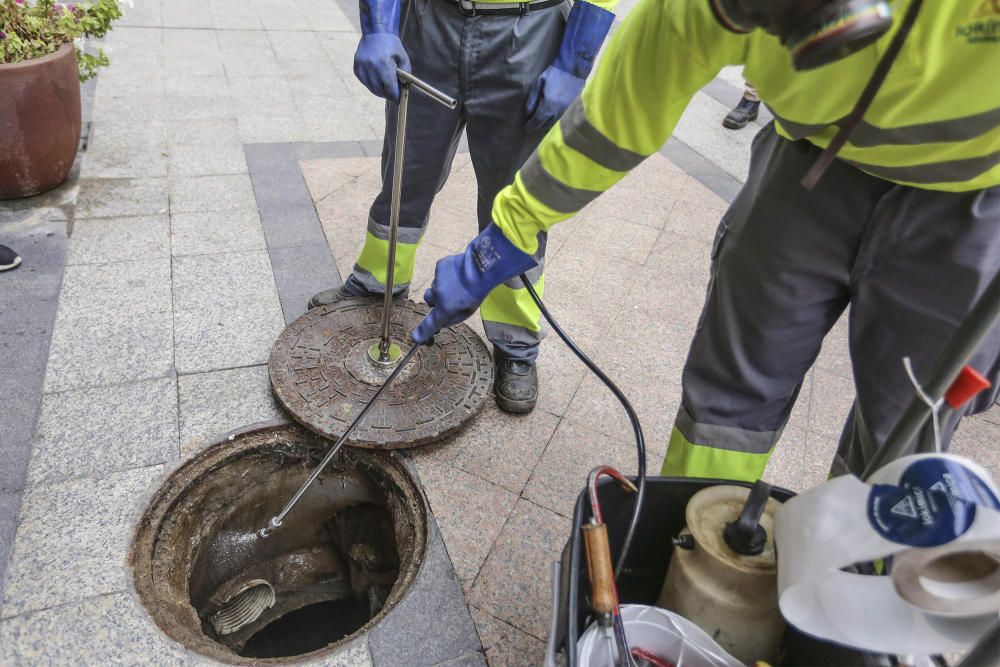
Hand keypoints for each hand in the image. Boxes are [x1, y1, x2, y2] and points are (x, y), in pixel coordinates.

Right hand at [354, 34, 410, 100]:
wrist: (376, 32)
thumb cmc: (392, 46)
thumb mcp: (403, 57)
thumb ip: (406, 74)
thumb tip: (404, 89)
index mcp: (384, 64)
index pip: (389, 88)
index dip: (394, 96)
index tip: (398, 100)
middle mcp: (371, 66)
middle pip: (379, 90)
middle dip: (387, 95)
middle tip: (392, 95)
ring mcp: (362, 67)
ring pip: (371, 88)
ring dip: (379, 91)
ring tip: (385, 89)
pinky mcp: (356, 67)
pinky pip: (364, 82)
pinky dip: (371, 84)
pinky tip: (377, 80)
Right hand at [412, 224, 536, 343]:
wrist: (482, 267)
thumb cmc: (478, 291)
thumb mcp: (468, 311)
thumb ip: (453, 317)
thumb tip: (442, 320)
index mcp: (446, 308)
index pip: (431, 323)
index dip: (422, 332)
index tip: (416, 338)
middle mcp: (438, 294)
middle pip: (429, 299)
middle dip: (436, 299)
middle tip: (449, 296)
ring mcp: (437, 279)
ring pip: (435, 285)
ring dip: (443, 286)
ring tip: (458, 282)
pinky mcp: (439, 266)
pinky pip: (440, 273)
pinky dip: (446, 274)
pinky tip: (458, 272)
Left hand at [525, 66, 584, 132]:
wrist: (573, 69)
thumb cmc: (554, 74)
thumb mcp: (539, 84)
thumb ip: (532, 99)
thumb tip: (528, 113)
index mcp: (549, 105)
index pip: (538, 121)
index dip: (531, 125)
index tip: (527, 127)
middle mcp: (557, 111)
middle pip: (546, 125)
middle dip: (538, 126)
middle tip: (533, 125)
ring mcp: (566, 111)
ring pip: (554, 123)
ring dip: (546, 124)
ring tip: (541, 123)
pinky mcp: (571, 108)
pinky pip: (560, 119)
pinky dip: (554, 120)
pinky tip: (550, 117)